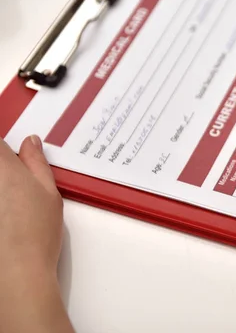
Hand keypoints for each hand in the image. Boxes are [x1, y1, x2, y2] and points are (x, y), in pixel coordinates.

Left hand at [0, 136, 72, 331]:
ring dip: (0, 194)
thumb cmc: (35, 234)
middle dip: (2, 173)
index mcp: (1, 166)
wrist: (14, 273)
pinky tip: (3, 224)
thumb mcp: (49, 193)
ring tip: (7, 213)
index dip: (4, 151)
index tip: (11, 161)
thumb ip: (37, 163)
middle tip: (11, 191)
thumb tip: (30, 143)